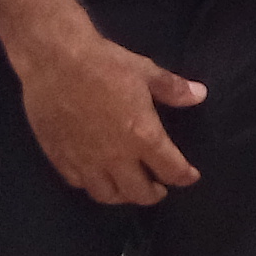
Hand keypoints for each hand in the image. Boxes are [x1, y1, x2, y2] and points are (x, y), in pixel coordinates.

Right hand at [7, 20, 205, 205]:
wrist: (55, 60)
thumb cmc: (104, 63)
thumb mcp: (145, 72)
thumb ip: (173, 89)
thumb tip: (200, 95)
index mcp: (142, 136)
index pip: (171, 170)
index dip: (184, 177)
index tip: (189, 177)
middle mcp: (115, 157)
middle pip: (139, 193)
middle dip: (154, 194)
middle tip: (158, 187)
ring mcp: (85, 161)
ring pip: (107, 195)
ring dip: (122, 195)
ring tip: (128, 186)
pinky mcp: (60, 158)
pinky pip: (78, 183)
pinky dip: (92, 184)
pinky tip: (96, 176)